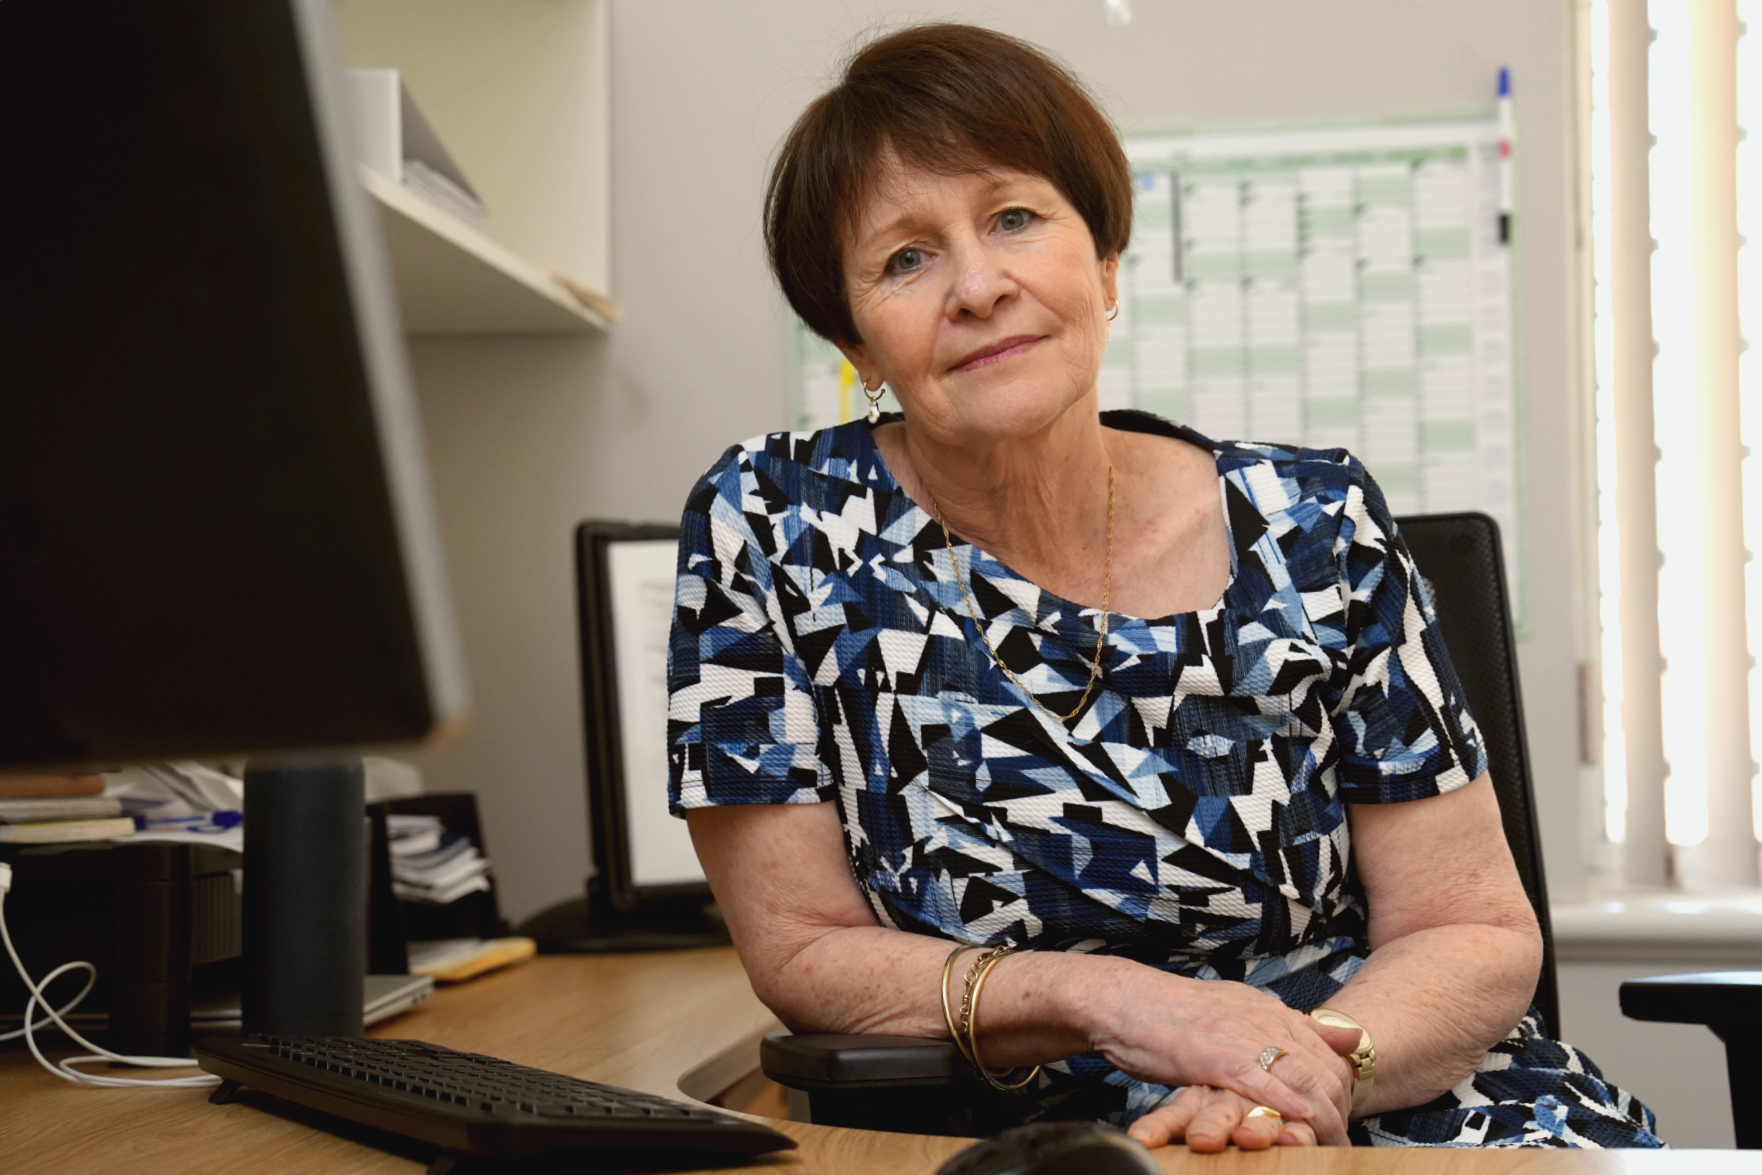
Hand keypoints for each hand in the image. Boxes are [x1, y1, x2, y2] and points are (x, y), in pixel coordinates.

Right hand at [1083, 961, 1361, 1144]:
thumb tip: (1345, 1036)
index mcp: (1267, 1008)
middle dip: (1339, 1110)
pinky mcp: (1213, 1055)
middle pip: (1322, 1068)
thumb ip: (1287, 1023)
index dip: (1342, 1088)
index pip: (1327, 1051)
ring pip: (1300, 1077)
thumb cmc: (1170, 1012)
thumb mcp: (1237, 1008)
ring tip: (1329, 1147)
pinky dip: (1284, 1104)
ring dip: (1321, 1118)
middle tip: (1341, 1142)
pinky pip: (1259, 1082)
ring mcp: (1239, 1035)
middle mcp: (1261, 1018)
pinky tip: (1300, 1123)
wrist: (1120, 1000)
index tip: (1343, 1117)